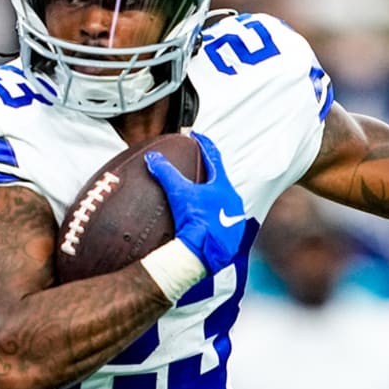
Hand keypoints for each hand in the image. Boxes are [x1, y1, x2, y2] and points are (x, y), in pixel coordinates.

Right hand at [145, 131, 245, 273]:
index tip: (197, 137)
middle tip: (199, 168)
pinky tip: (205, 222)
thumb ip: (166, 173)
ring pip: (224, 202)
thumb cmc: (195, 221)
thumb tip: (153, 158)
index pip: (214, 158)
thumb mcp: (178, 193)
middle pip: (221, 182)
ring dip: (213, 198)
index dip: (204, 145)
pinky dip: (214, 218)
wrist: (203, 252)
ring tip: (200, 198)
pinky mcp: (233, 236)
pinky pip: (224, 222)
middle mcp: (233, 200)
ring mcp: (235, 219)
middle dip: (210, 174)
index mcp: (222, 187)